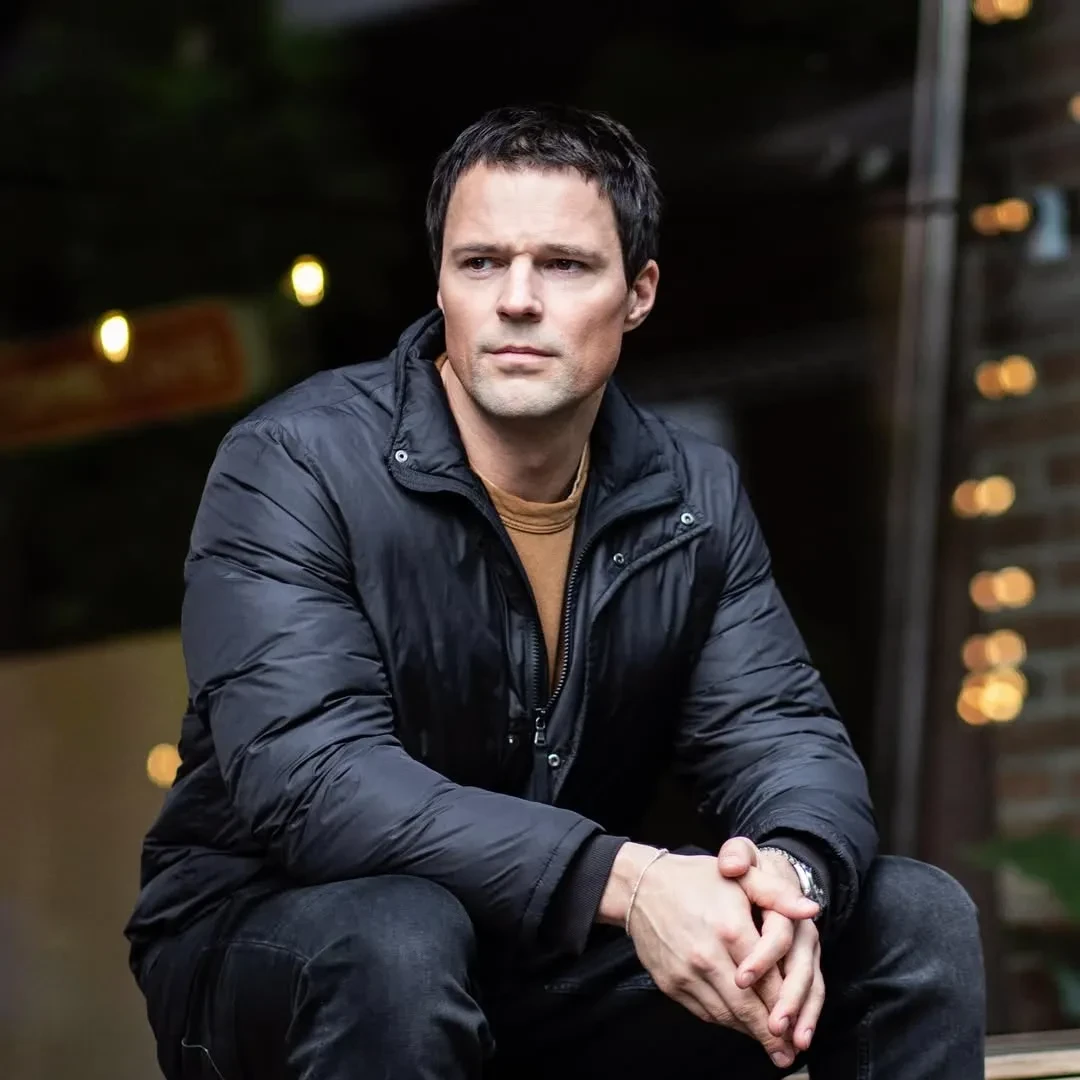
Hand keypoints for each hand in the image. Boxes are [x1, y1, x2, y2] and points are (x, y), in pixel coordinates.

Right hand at [600, 844, 816, 1067]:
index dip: (788, 1006)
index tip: (801, 1026)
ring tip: (770, 1046)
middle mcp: (708, 957)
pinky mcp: (671, 984)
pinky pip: (705, 1012)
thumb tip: (812, 910)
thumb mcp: (739, 877)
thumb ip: (777, 894)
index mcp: (730, 929)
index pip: (768, 980)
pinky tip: (738, 1024)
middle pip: (748, 1007)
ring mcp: (687, 974)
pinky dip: (725, 1022)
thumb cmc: (694, 879)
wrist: (640, 888)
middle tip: (788, 1054)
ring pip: (727, 1015)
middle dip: (772, 1035)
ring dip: (749, 1032)